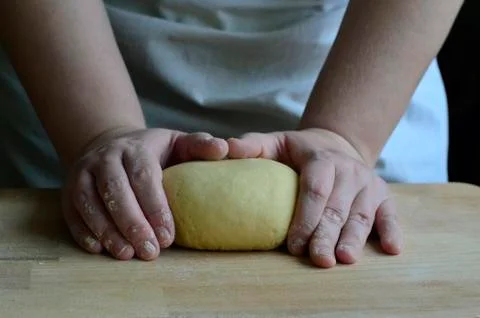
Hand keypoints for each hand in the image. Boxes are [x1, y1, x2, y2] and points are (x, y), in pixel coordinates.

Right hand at [62, 128, 227, 259]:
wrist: (109, 143)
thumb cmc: (152, 150)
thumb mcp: (177, 142)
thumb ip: (200, 146)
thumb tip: (224, 150)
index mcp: (136, 148)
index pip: (145, 177)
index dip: (156, 208)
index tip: (168, 236)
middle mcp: (106, 158)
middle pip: (116, 191)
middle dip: (133, 224)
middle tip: (150, 252)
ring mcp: (84, 173)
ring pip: (91, 202)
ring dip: (107, 231)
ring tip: (126, 254)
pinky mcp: (70, 189)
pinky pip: (73, 211)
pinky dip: (84, 231)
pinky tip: (99, 249)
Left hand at [228, 128, 402, 267]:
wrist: (336, 144)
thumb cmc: (299, 151)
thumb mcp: (276, 142)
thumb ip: (252, 146)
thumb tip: (226, 149)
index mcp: (322, 159)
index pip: (314, 189)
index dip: (305, 217)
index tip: (293, 244)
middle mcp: (349, 171)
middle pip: (337, 207)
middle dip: (326, 235)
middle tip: (318, 259)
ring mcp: (368, 184)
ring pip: (361, 215)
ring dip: (353, 238)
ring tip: (344, 259)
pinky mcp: (383, 196)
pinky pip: (391, 214)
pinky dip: (391, 230)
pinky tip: (390, 249)